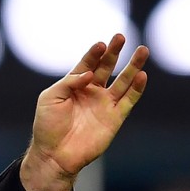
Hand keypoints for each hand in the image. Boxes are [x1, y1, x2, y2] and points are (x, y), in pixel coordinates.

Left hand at [22, 34, 147, 190]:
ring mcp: (104, 104)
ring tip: (142, 50)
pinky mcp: (115, 118)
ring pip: (123, 81)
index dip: (94, 53)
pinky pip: (129, 100)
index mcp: (74, 86)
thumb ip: (69, 82)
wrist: (54, 153)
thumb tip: (89, 73)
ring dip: (133, 66)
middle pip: (106, 67)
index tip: (101, 43)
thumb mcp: (50, 98)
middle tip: (121, 37)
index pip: (87, 64)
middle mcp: (92, 92)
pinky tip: (142, 75)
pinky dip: (136, 88)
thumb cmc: (47, 125)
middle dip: (114, 52)